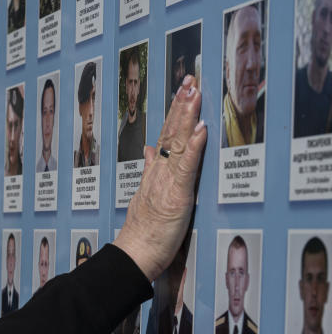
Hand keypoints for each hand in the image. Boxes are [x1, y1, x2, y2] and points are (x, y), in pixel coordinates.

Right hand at [115, 75, 205, 281]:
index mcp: (154, 173)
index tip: (182, 89)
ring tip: (194, 93)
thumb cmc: (143, 232)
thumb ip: (149, 170)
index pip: (164, 136)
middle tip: (189, 78)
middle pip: (169, 132)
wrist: (134, 254)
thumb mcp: (144, 196)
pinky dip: (193, 147)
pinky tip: (200, 129)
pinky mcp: (177, 195)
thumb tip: (149, 150)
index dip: (173, 112)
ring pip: (176, 143)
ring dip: (186, 116)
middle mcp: (158, 172)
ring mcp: (166, 182)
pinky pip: (186, 167)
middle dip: (180, 104)